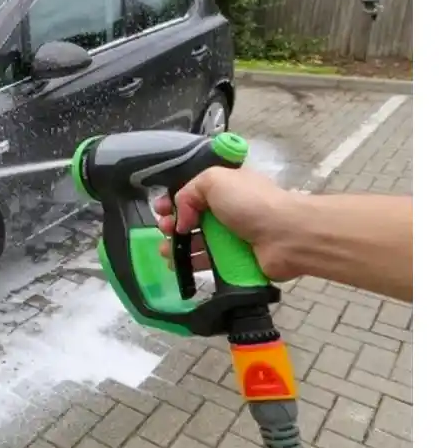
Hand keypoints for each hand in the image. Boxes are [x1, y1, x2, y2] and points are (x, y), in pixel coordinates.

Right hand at [154, 166, 299, 281]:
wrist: (286, 236)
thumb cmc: (250, 203)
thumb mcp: (214, 181)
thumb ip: (188, 193)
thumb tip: (182, 220)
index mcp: (225, 187)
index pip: (192, 191)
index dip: (173, 198)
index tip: (161, 209)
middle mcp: (227, 210)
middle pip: (190, 217)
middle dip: (172, 223)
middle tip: (165, 230)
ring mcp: (230, 236)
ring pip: (195, 241)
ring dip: (176, 246)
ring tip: (165, 252)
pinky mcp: (233, 259)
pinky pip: (206, 262)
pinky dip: (189, 264)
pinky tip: (177, 266)